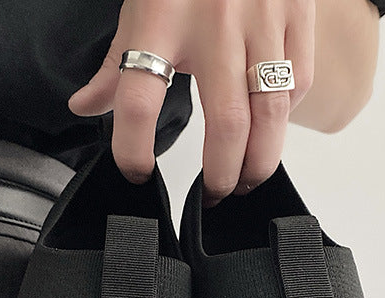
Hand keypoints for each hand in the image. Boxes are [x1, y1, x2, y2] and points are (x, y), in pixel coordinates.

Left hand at [67, 0, 375, 205]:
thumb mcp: (141, 7)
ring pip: (270, 113)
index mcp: (161, 20)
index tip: (136, 173)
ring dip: (260, 160)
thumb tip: (86, 108)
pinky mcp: (297, 15)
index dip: (133, 149)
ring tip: (248, 179)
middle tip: (215, 192)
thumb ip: (116, 63)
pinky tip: (270, 129)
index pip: (139, 100)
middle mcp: (215, 24)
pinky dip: (284, 118)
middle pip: (226, 123)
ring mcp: (262, 19)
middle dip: (223, 173)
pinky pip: (297, 84)